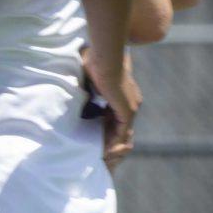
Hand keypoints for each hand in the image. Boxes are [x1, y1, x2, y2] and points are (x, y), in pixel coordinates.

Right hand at [82, 47, 138, 167]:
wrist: (106, 59)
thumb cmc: (97, 62)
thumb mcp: (92, 76)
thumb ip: (90, 84)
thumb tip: (80, 84)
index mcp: (126, 93)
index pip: (117, 114)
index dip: (107, 124)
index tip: (95, 131)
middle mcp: (132, 102)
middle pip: (122, 125)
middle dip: (111, 136)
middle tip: (98, 147)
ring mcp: (131, 107)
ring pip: (123, 131)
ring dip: (112, 142)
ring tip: (100, 153)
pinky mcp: (127, 112)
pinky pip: (121, 133)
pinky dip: (113, 142)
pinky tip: (102, 150)